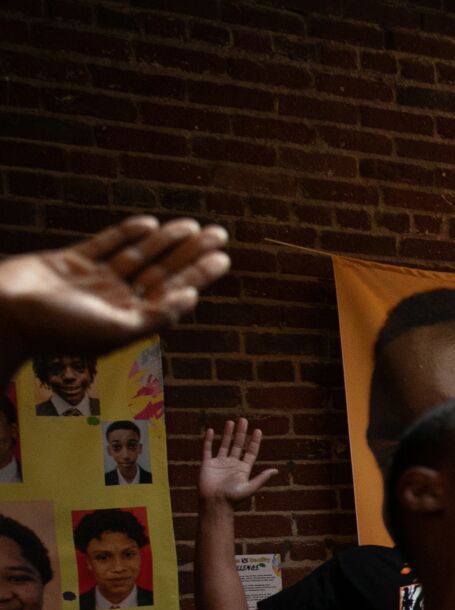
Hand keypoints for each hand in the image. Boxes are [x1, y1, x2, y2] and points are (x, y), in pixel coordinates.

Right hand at [0, 216, 230, 367]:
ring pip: (137, 257)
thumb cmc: (59, 329)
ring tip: (193, 225)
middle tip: (220, 234)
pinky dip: (125, 234)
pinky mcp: (69, 262)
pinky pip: (104, 245)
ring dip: (165, 241)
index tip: (222, 258)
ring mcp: (92, 281)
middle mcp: (114, 301)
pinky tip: (150, 224)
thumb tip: (193, 298)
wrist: (5, 313)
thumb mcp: (116, 328)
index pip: (173, 294)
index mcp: (129, 321)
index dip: (198, 275)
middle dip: (190, 254)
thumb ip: (156, 315)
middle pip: (161, 273)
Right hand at [198, 417, 275, 505]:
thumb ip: (262, 478)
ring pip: (224, 444)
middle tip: (243, 420)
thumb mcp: (250, 487)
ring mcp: (219, 463)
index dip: (254, 441)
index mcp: (243, 469)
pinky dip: (209, 440)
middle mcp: (232, 464)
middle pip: (238, 445)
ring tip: (231, 422)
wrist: (215, 504)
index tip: (258, 430)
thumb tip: (276, 470)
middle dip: (241, 433)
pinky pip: (207, 449)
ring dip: (227, 434)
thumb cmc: (233, 498)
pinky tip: (211, 431)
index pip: (250, 452)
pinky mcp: (207, 464)